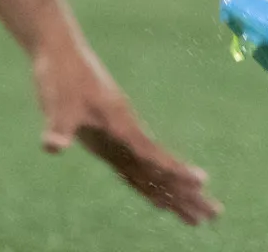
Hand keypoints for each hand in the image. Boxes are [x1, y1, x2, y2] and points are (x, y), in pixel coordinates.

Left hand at [35, 32, 219, 223]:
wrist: (60, 51)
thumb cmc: (59, 75)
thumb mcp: (56, 104)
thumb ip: (57, 129)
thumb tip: (52, 148)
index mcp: (120, 123)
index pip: (152, 154)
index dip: (175, 170)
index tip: (202, 182)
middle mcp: (127, 132)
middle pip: (162, 169)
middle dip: (187, 193)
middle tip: (214, 214)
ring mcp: (121, 136)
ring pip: (154, 173)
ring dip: (176, 195)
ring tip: (200, 217)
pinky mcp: (111, 138)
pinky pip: (139, 169)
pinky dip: (153, 187)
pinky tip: (160, 201)